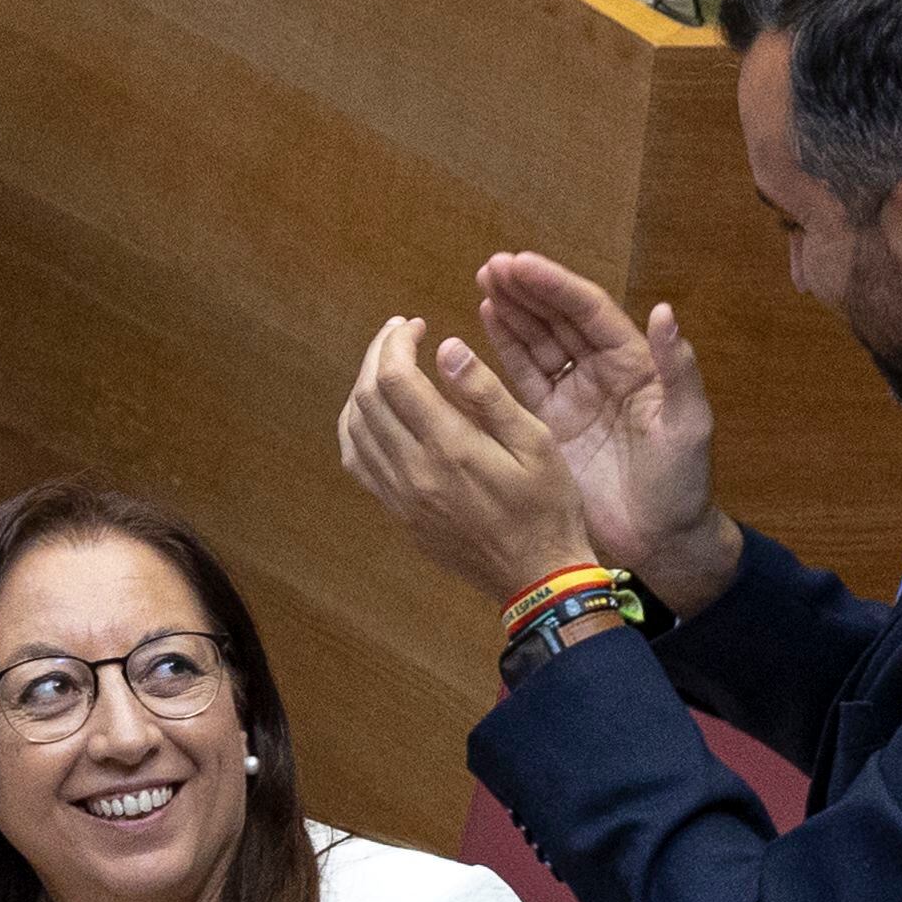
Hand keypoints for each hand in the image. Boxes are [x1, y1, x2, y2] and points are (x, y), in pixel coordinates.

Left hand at [338, 315, 599, 603]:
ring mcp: (400, 496)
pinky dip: (356, 427)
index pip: (394, 379)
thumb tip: (446, 348)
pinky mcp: (398, 513)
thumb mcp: (535, 442)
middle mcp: (413, 472)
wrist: (536, 577)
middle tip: (398, 333)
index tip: (415, 324)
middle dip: (377, 355)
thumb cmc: (547, 505)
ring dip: (363, 388)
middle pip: (367, 399)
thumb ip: (487, 393)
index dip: (396, 342)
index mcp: (449, 447)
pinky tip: (375, 411)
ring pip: (353, 430)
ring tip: (386, 364)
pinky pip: (358, 463)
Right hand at [473, 254, 741, 612]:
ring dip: (512, 312)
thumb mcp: (688, 424)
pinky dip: (504, 350)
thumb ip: (677, 369)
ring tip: (483, 281)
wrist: (659, 541)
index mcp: (634, 364)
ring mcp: (573, 398)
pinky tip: (485, 321)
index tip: (521, 264)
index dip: (555, 287)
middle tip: (491, 265)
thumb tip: (664, 311)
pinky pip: (523, 380)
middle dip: (527, 290)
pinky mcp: (549, 426)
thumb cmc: (682, 484)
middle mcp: (601, 373)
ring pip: (538, 344)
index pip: (589, 313)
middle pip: (559, 320)